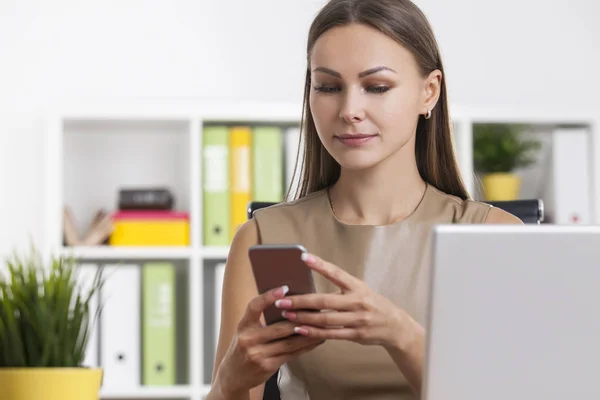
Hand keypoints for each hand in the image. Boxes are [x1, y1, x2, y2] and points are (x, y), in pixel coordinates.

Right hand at [213, 285, 322, 396]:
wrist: (233, 376)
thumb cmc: (243, 347)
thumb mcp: (245, 330)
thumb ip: (261, 319)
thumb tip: (288, 302)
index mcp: (243, 326)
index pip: (254, 307)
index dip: (268, 296)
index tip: (284, 288)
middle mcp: (248, 340)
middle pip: (279, 327)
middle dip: (300, 319)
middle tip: (317, 309)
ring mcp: (258, 355)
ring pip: (289, 342)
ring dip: (308, 334)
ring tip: (322, 324)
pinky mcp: (268, 366)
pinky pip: (291, 354)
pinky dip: (305, 346)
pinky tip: (315, 340)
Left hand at [275, 253, 415, 349]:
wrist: (394, 326)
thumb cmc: (371, 304)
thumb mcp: (360, 289)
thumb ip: (340, 287)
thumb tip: (312, 282)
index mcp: (357, 286)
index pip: (336, 273)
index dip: (320, 265)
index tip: (303, 257)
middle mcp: (358, 301)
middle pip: (324, 300)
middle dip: (301, 301)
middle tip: (282, 300)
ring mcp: (357, 319)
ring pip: (325, 319)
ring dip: (303, 317)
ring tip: (286, 314)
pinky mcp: (356, 334)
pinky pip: (331, 334)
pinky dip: (313, 332)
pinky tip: (300, 329)